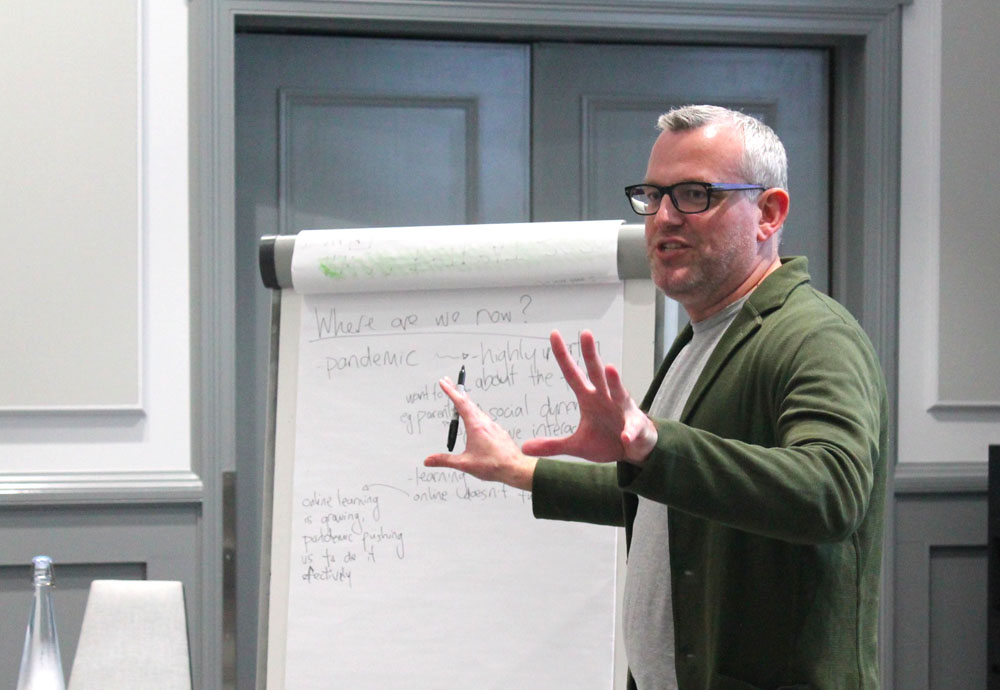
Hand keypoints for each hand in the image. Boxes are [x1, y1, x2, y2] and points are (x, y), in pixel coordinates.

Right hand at [423, 376, 536, 490]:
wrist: (515, 468)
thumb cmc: (493, 465)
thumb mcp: (465, 463)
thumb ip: (445, 461)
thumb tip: (428, 460)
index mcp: (476, 426)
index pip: (460, 404)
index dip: (450, 391)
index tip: (444, 382)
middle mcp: (485, 423)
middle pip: (468, 403)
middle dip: (457, 392)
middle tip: (449, 382)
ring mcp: (493, 426)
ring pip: (477, 410)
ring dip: (467, 402)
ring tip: (460, 398)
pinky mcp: (498, 432)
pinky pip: (484, 418)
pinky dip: (475, 413)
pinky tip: (475, 419)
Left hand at [521, 330, 656, 463]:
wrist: (634, 452)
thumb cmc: (606, 441)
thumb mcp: (577, 445)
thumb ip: (552, 445)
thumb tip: (524, 448)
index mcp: (589, 398)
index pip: (572, 373)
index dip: (563, 356)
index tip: (554, 334)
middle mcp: (605, 398)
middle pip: (596, 373)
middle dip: (590, 354)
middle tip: (585, 333)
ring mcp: (622, 409)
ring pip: (618, 392)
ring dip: (614, 381)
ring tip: (610, 368)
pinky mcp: (636, 426)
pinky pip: (631, 429)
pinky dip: (629, 432)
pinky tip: (625, 437)